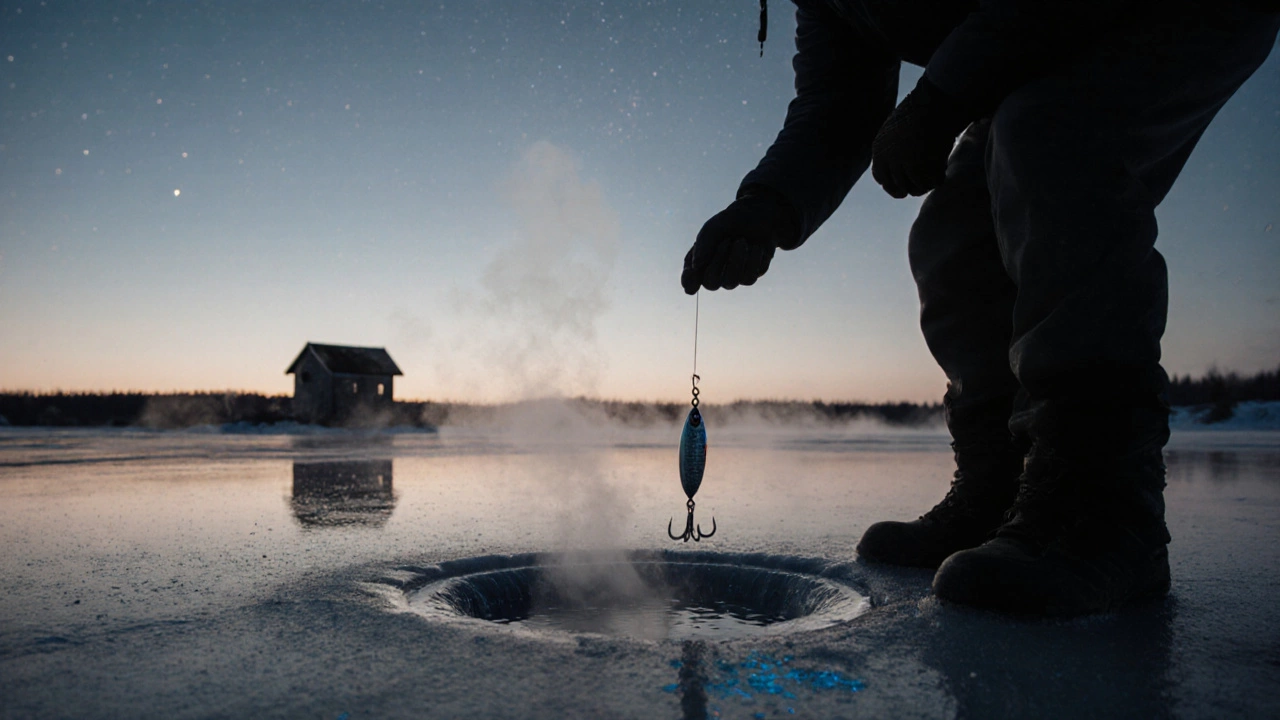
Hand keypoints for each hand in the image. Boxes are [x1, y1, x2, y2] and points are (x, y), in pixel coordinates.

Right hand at [681, 187, 800, 293]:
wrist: (758, 217)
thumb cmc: (730, 223)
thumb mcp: (715, 227)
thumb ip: (704, 243)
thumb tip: (696, 265)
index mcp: (699, 262)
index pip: (690, 280)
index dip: (689, 280)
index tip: (692, 273)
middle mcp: (714, 274)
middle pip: (711, 283)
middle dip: (718, 261)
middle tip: (726, 240)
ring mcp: (732, 278)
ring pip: (731, 282)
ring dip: (737, 259)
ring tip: (741, 240)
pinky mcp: (749, 277)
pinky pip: (749, 278)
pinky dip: (753, 259)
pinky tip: (755, 246)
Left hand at [871, 76, 969, 198]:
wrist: (935, 103)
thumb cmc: (918, 112)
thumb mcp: (895, 130)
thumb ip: (891, 150)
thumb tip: (896, 171)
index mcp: (879, 150)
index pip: (881, 177)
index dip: (891, 185)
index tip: (901, 189)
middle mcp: (889, 160)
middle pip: (898, 186)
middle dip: (909, 188)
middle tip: (919, 188)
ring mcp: (905, 164)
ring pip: (915, 188)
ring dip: (925, 185)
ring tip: (933, 176)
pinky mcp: (923, 166)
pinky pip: (931, 183)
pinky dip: (937, 179)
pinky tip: (942, 171)